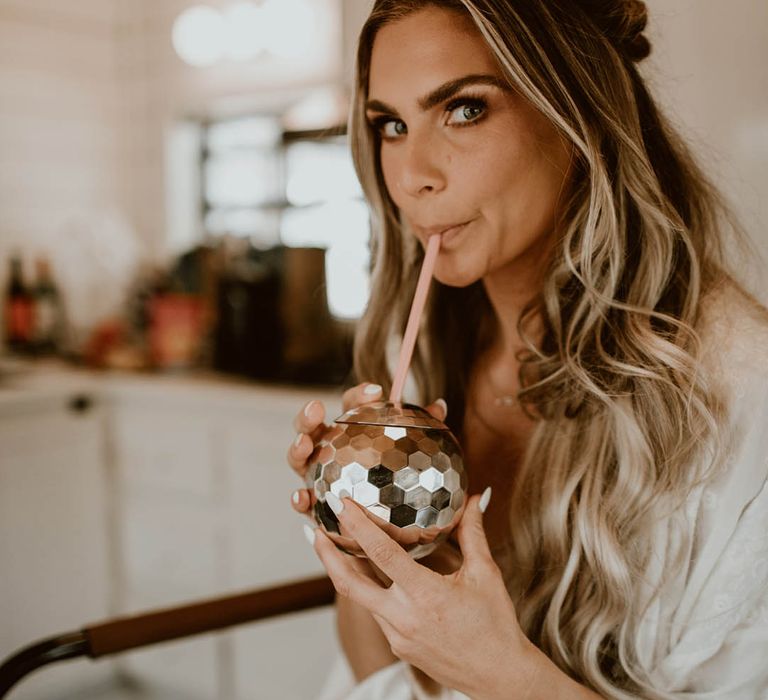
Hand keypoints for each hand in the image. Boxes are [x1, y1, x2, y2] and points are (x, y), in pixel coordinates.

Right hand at [286, 383, 447, 519]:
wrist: (389, 527)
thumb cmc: (400, 486)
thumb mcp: (413, 460)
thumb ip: (423, 433)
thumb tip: (439, 406)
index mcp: (351, 432)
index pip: (351, 406)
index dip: (360, 396)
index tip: (376, 392)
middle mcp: (328, 451)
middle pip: (311, 427)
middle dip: (308, 416)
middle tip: (316, 407)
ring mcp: (316, 477)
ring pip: (298, 459)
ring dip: (296, 449)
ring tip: (304, 444)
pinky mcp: (314, 506)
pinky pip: (302, 502)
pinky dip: (299, 499)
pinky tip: (302, 497)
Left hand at [306, 490, 540, 699]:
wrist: (499, 677)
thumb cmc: (495, 625)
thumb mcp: (486, 574)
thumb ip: (473, 533)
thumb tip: (475, 498)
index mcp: (425, 596)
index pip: (381, 556)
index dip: (359, 528)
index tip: (343, 505)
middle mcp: (404, 618)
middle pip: (349, 584)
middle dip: (326, 556)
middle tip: (312, 530)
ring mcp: (397, 636)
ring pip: (361, 599)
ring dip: (345, 572)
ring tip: (334, 547)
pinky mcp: (399, 646)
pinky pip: (377, 612)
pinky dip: (369, 590)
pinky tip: (370, 575)